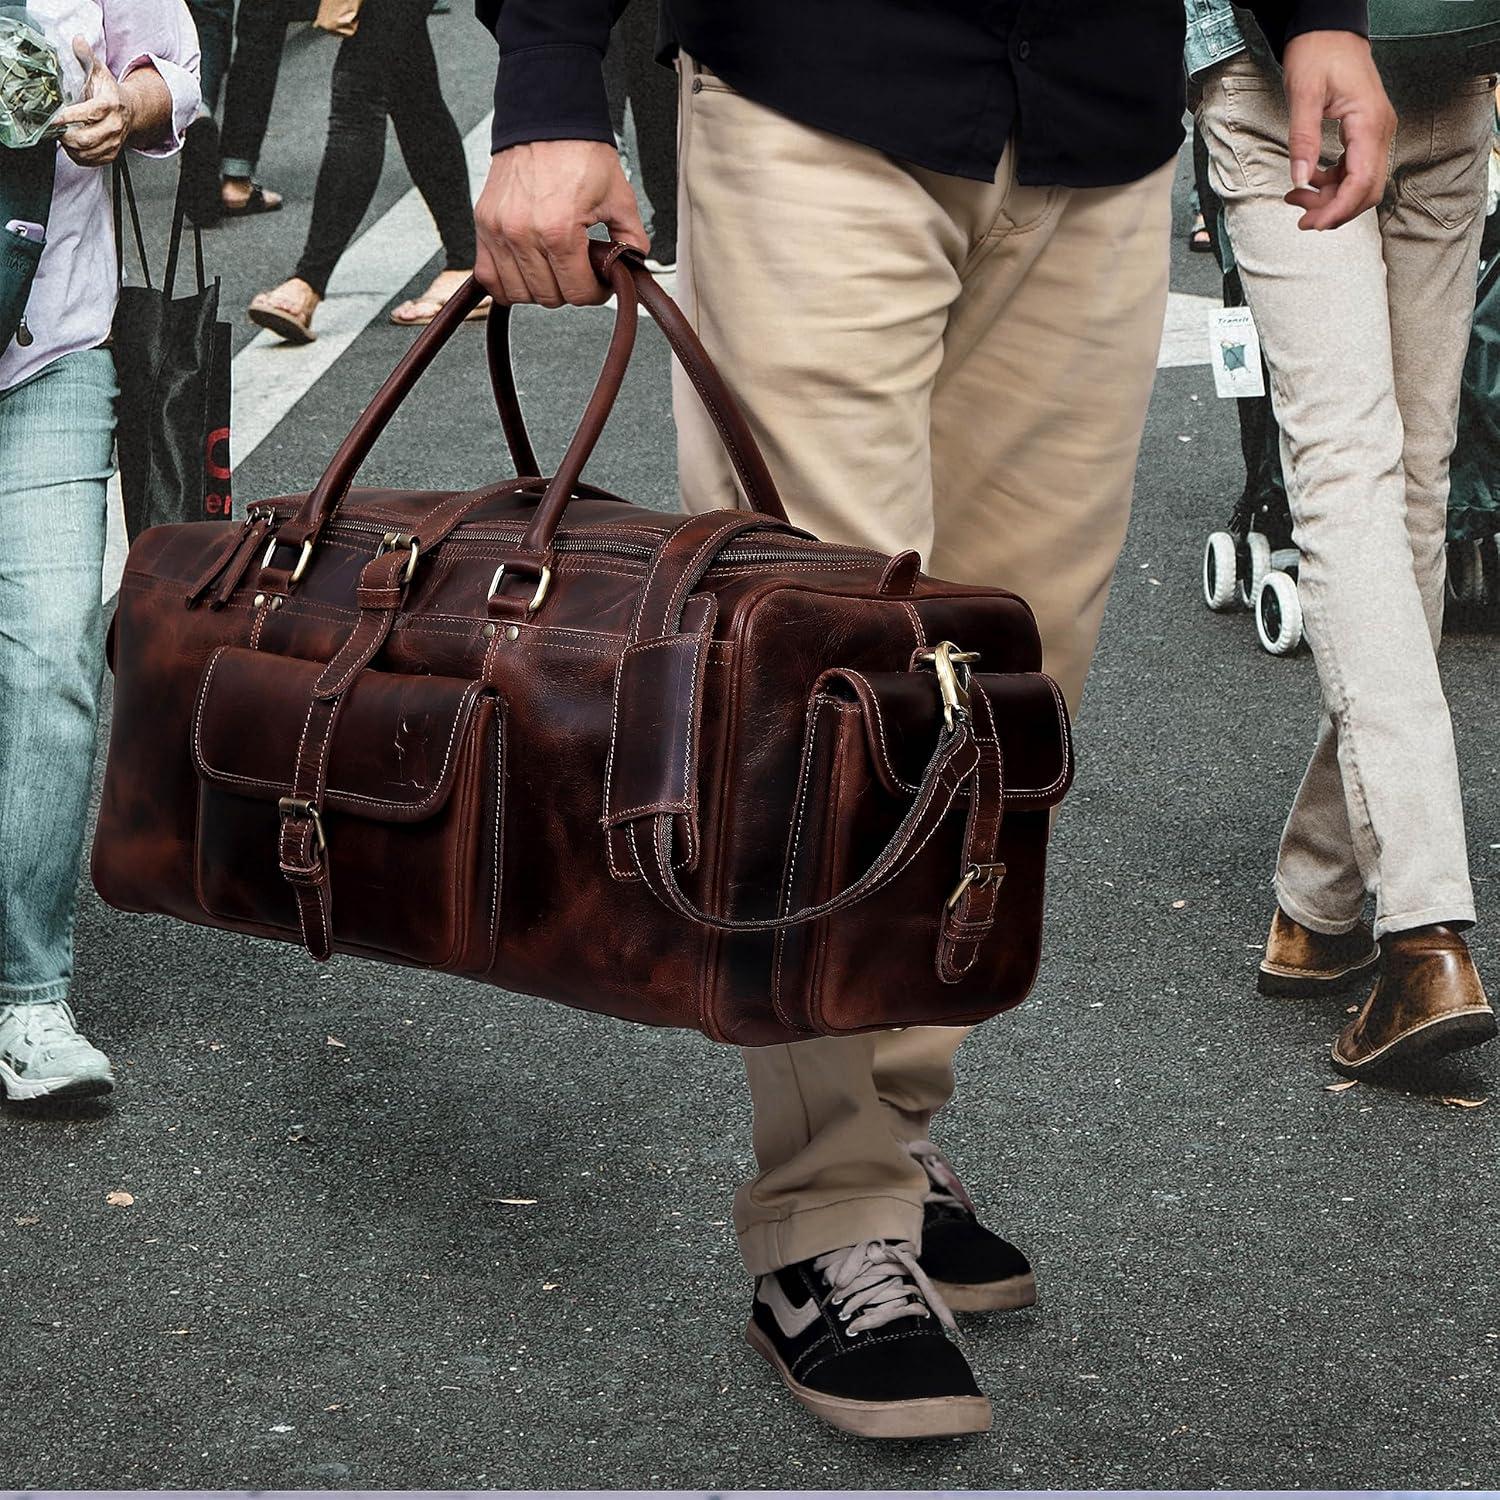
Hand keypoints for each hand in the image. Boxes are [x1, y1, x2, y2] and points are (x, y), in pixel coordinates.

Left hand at [52, 37, 132, 166]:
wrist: (132, 111)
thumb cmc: (110, 91)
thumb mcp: (99, 71)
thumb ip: (86, 56)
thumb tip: (77, 40)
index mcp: (110, 105)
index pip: (90, 114)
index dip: (70, 117)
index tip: (55, 119)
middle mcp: (115, 126)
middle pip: (87, 138)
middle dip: (66, 136)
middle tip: (56, 130)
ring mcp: (115, 142)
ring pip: (88, 152)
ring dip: (70, 148)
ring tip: (63, 138)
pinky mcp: (112, 153)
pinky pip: (93, 161)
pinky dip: (78, 157)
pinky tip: (72, 148)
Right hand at [474, 139, 648, 306]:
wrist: (545, 119)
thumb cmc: (580, 153)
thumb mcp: (619, 198)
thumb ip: (631, 240)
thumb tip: (632, 267)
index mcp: (559, 230)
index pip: (578, 293)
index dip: (596, 293)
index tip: (599, 282)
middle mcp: (524, 234)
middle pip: (549, 297)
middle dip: (570, 289)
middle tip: (579, 270)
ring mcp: (499, 230)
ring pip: (519, 293)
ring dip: (540, 288)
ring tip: (554, 268)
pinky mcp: (483, 225)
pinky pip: (489, 276)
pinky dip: (508, 283)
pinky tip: (526, 271)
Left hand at [1281, 30, 1395, 230]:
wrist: (1328, 30)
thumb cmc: (1318, 53)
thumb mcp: (1304, 94)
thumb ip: (1302, 139)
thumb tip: (1299, 179)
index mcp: (1369, 122)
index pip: (1363, 181)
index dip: (1340, 209)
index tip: (1314, 224)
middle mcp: (1379, 130)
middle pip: (1366, 189)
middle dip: (1335, 210)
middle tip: (1301, 220)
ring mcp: (1373, 133)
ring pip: (1359, 183)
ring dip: (1329, 199)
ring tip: (1295, 198)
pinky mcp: (1363, 133)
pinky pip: (1352, 170)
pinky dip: (1329, 184)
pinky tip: (1305, 182)